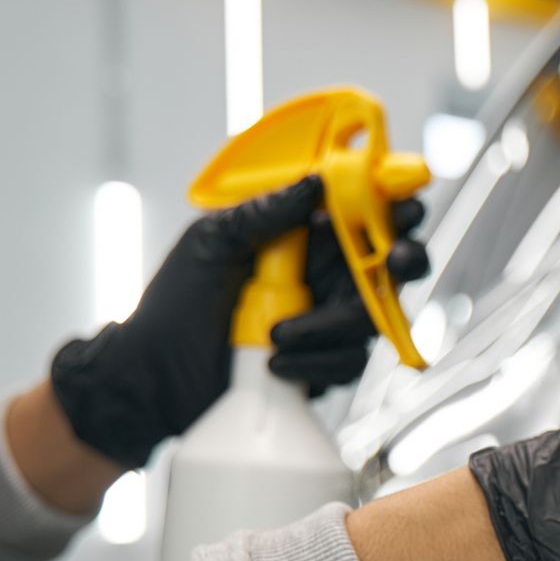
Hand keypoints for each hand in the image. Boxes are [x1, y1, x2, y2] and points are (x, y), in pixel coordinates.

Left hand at [48, 175, 428, 468]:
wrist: (156, 376)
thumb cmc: (175, 302)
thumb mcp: (212, 242)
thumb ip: (262, 213)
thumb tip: (314, 184)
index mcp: (302, 236)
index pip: (362, 212)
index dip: (392, 205)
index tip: (401, 206)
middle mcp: (325, 275)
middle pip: (393, 264)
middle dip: (403, 260)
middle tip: (394, 261)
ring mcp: (329, 321)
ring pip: (371, 318)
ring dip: (330, 326)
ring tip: (275, 334)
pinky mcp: (325, 364)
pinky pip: (348, 362)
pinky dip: (314, 363)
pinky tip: (274, 364)